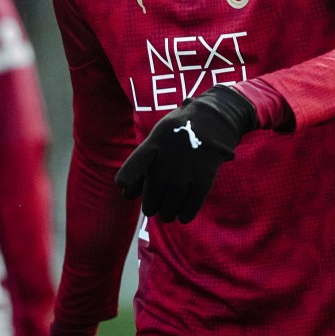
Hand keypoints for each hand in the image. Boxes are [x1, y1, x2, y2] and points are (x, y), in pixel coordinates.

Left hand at [115, 85, 255, 222]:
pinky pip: (192, 204)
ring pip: (172, 202)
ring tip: (166, 214)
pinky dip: (185, 213)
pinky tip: (182, 215)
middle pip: (154, 191)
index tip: (122, 185)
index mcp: (155, 143)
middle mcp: (170, 156)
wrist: (212, 120)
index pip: (138, 161)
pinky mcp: (205, 176)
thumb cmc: (176, 135)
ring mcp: (188, 167)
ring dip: (167, 213)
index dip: (129, 175)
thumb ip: (141, 165)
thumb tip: (126, 194)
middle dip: (150, 205)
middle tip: (151, 209)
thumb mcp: (157, 139)